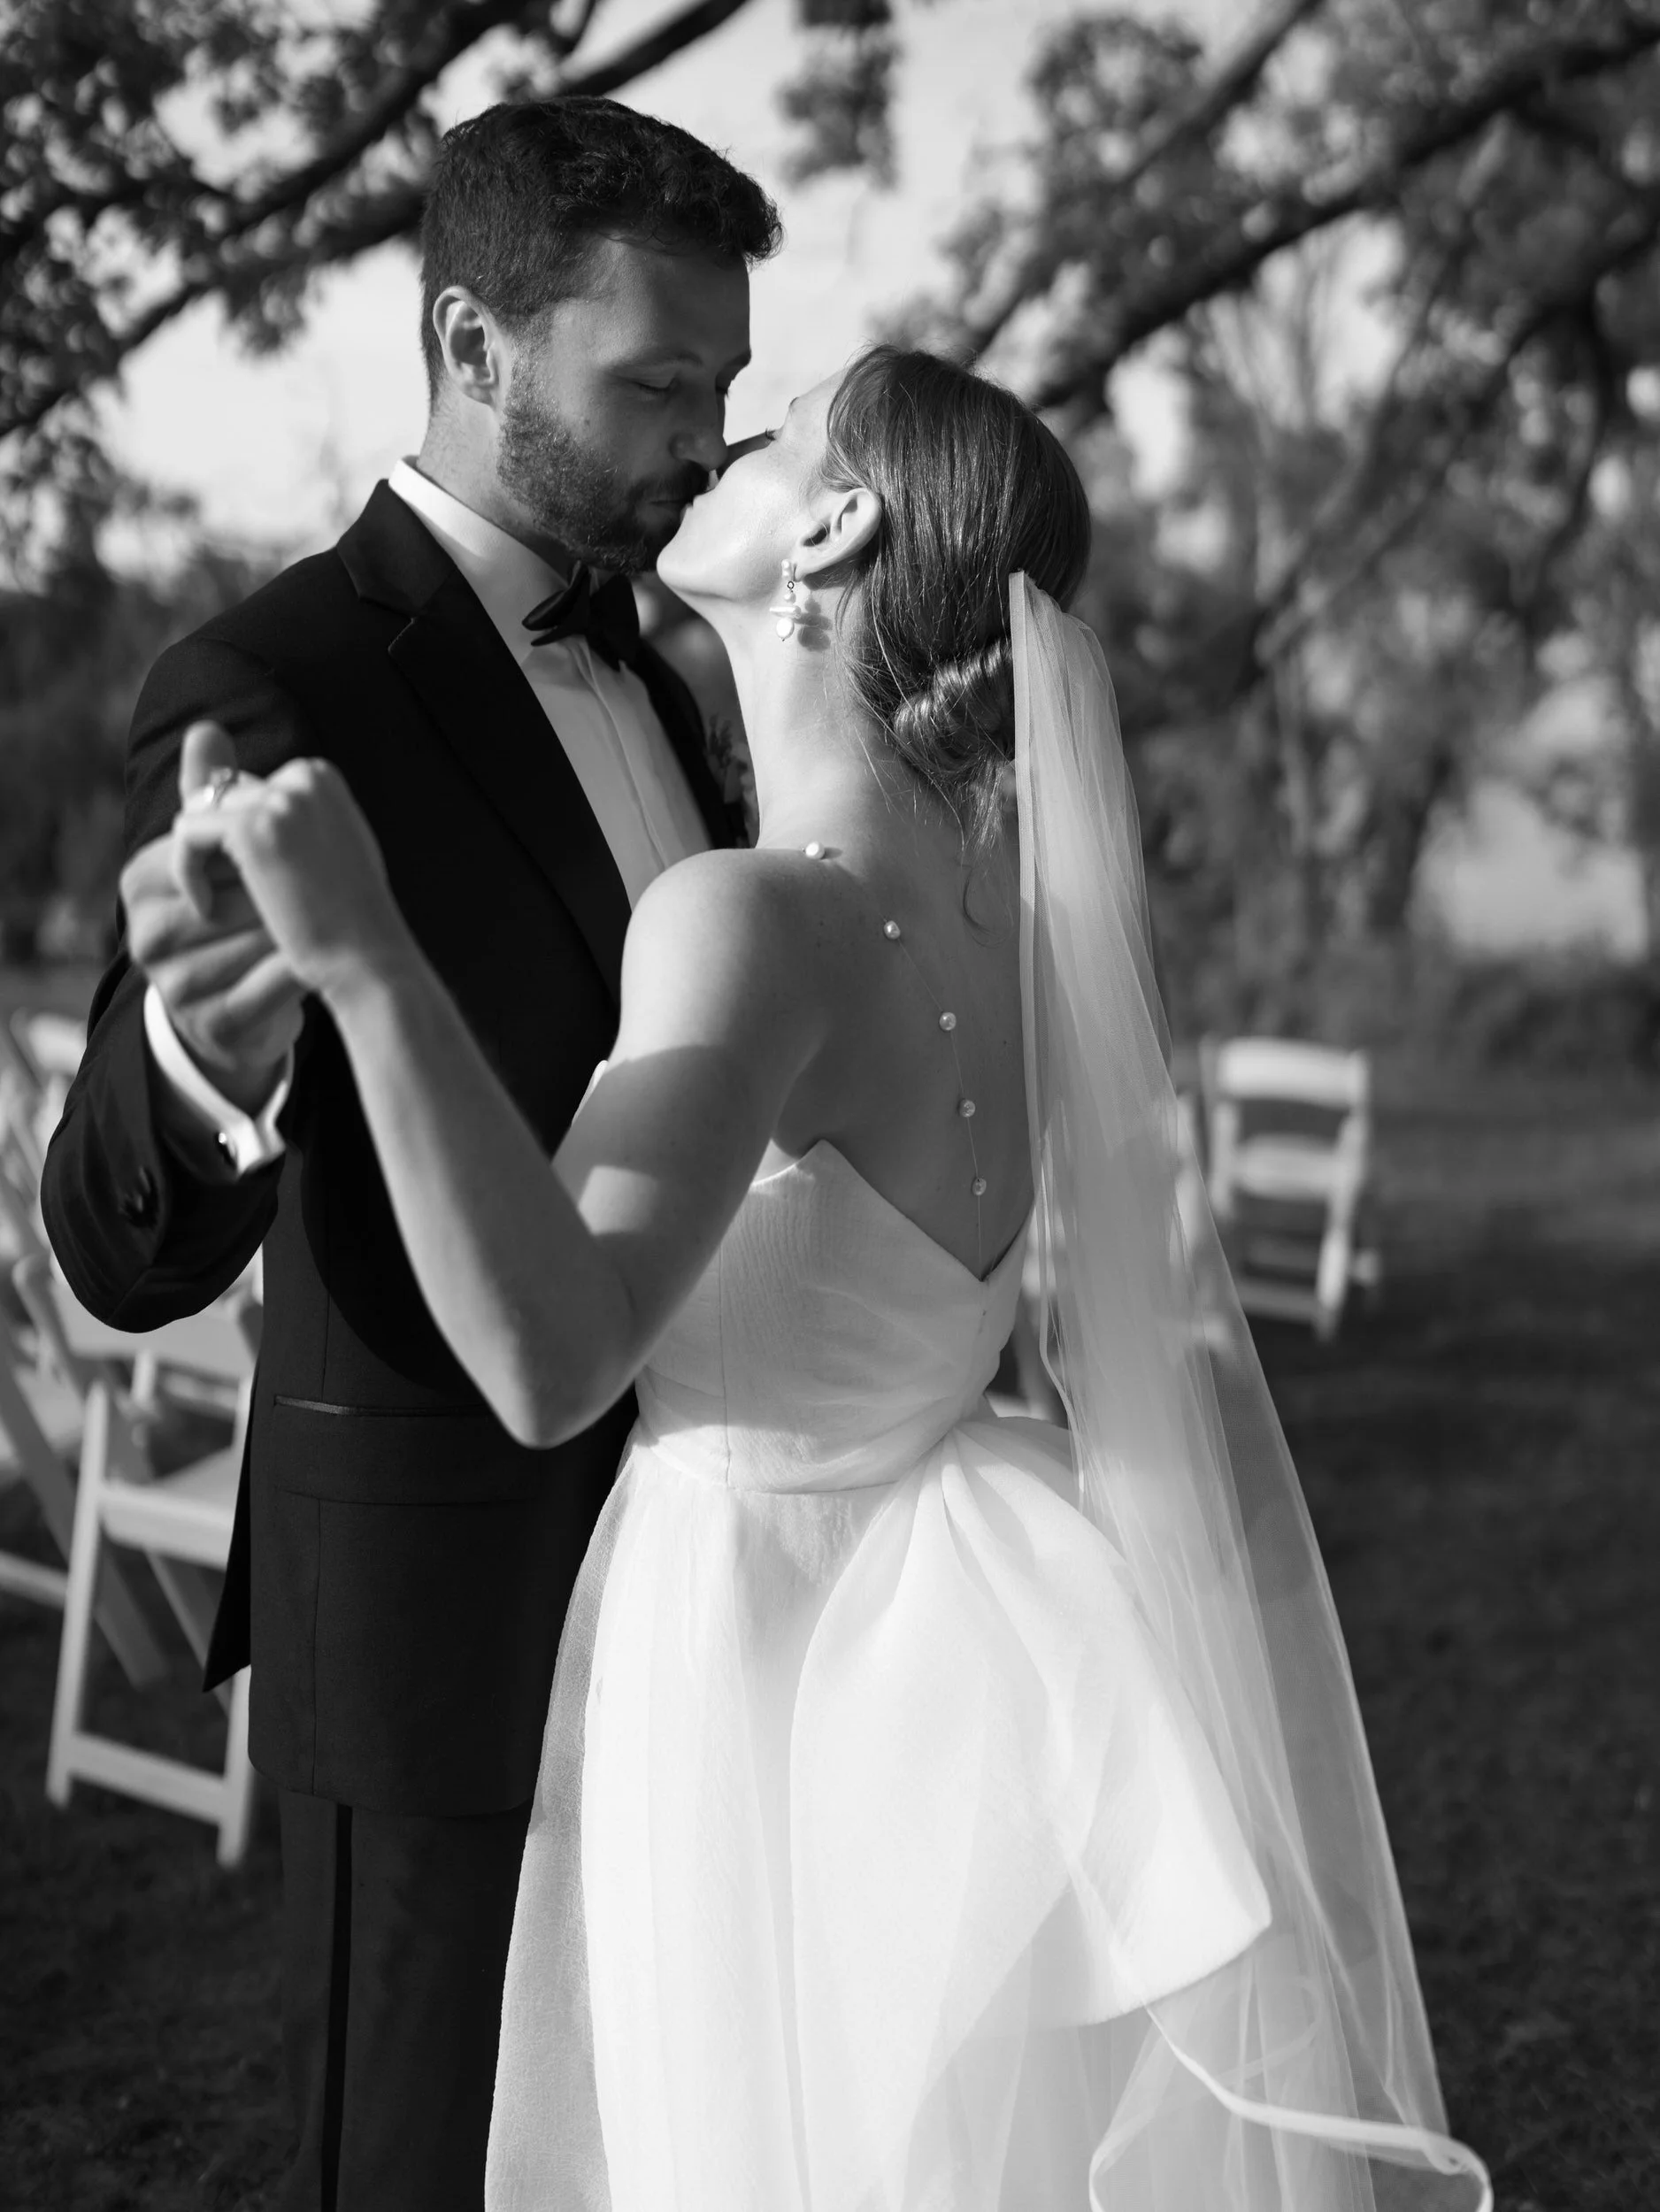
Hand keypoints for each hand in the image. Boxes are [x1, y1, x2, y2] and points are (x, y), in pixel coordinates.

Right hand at [122, 723, 306, 1109]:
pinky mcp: (211, 1028)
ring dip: (295, 932)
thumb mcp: (228, 854)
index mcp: (140, 884)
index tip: (283, 859)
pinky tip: (317, 965)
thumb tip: (207, 729)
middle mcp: (144, 937)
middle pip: (226, 898)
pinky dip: (300, 974)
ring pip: (250, 945)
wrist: (250, 1001)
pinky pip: (266, 991)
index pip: (198, 851)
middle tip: (312, 893)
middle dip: (277, 894)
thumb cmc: (242, 913)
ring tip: (318, 927)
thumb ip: (213, 796)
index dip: (252, 855)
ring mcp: (172, 987)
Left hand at [170, 749, 412, 1009]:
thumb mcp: (324, 852)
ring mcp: (279, 800)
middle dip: (213, 847)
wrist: (368, 956)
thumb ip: (292, 822)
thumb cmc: (349, 918)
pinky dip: (186, 871)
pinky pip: (187, 834)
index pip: (246, 789)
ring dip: (197, 858)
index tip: (247, 885)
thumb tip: (242, 810)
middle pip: (220, 796)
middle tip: (225, 899)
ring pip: (199, 811)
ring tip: (212, 904)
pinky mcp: (251, 828)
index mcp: (320, 776)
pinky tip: (204, 907)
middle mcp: (303, 776)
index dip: (233, 838)